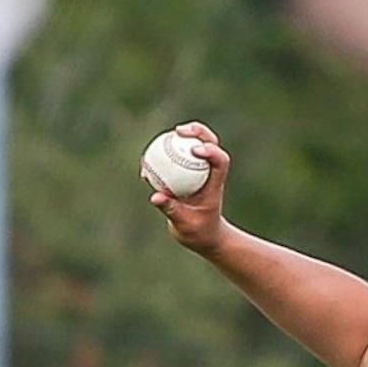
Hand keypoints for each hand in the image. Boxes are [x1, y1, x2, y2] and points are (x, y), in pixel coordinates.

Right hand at [149, 121, 231, 252]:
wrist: (203, 236)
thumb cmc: (198, 232)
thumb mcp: (185, 224)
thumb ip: (172, 210)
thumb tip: (156, 196)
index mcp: (215, 184)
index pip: (220, 161)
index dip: (211, 150)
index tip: (195, 150)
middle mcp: (209, 173)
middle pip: (210, 143)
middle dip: (198, 131)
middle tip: (179, 131)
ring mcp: (199, 171)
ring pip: (194, 145)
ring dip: (182, 136)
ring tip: (165, 136)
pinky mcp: (188, 173)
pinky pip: (177, 158)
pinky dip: (164, 154)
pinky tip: (148, 159)